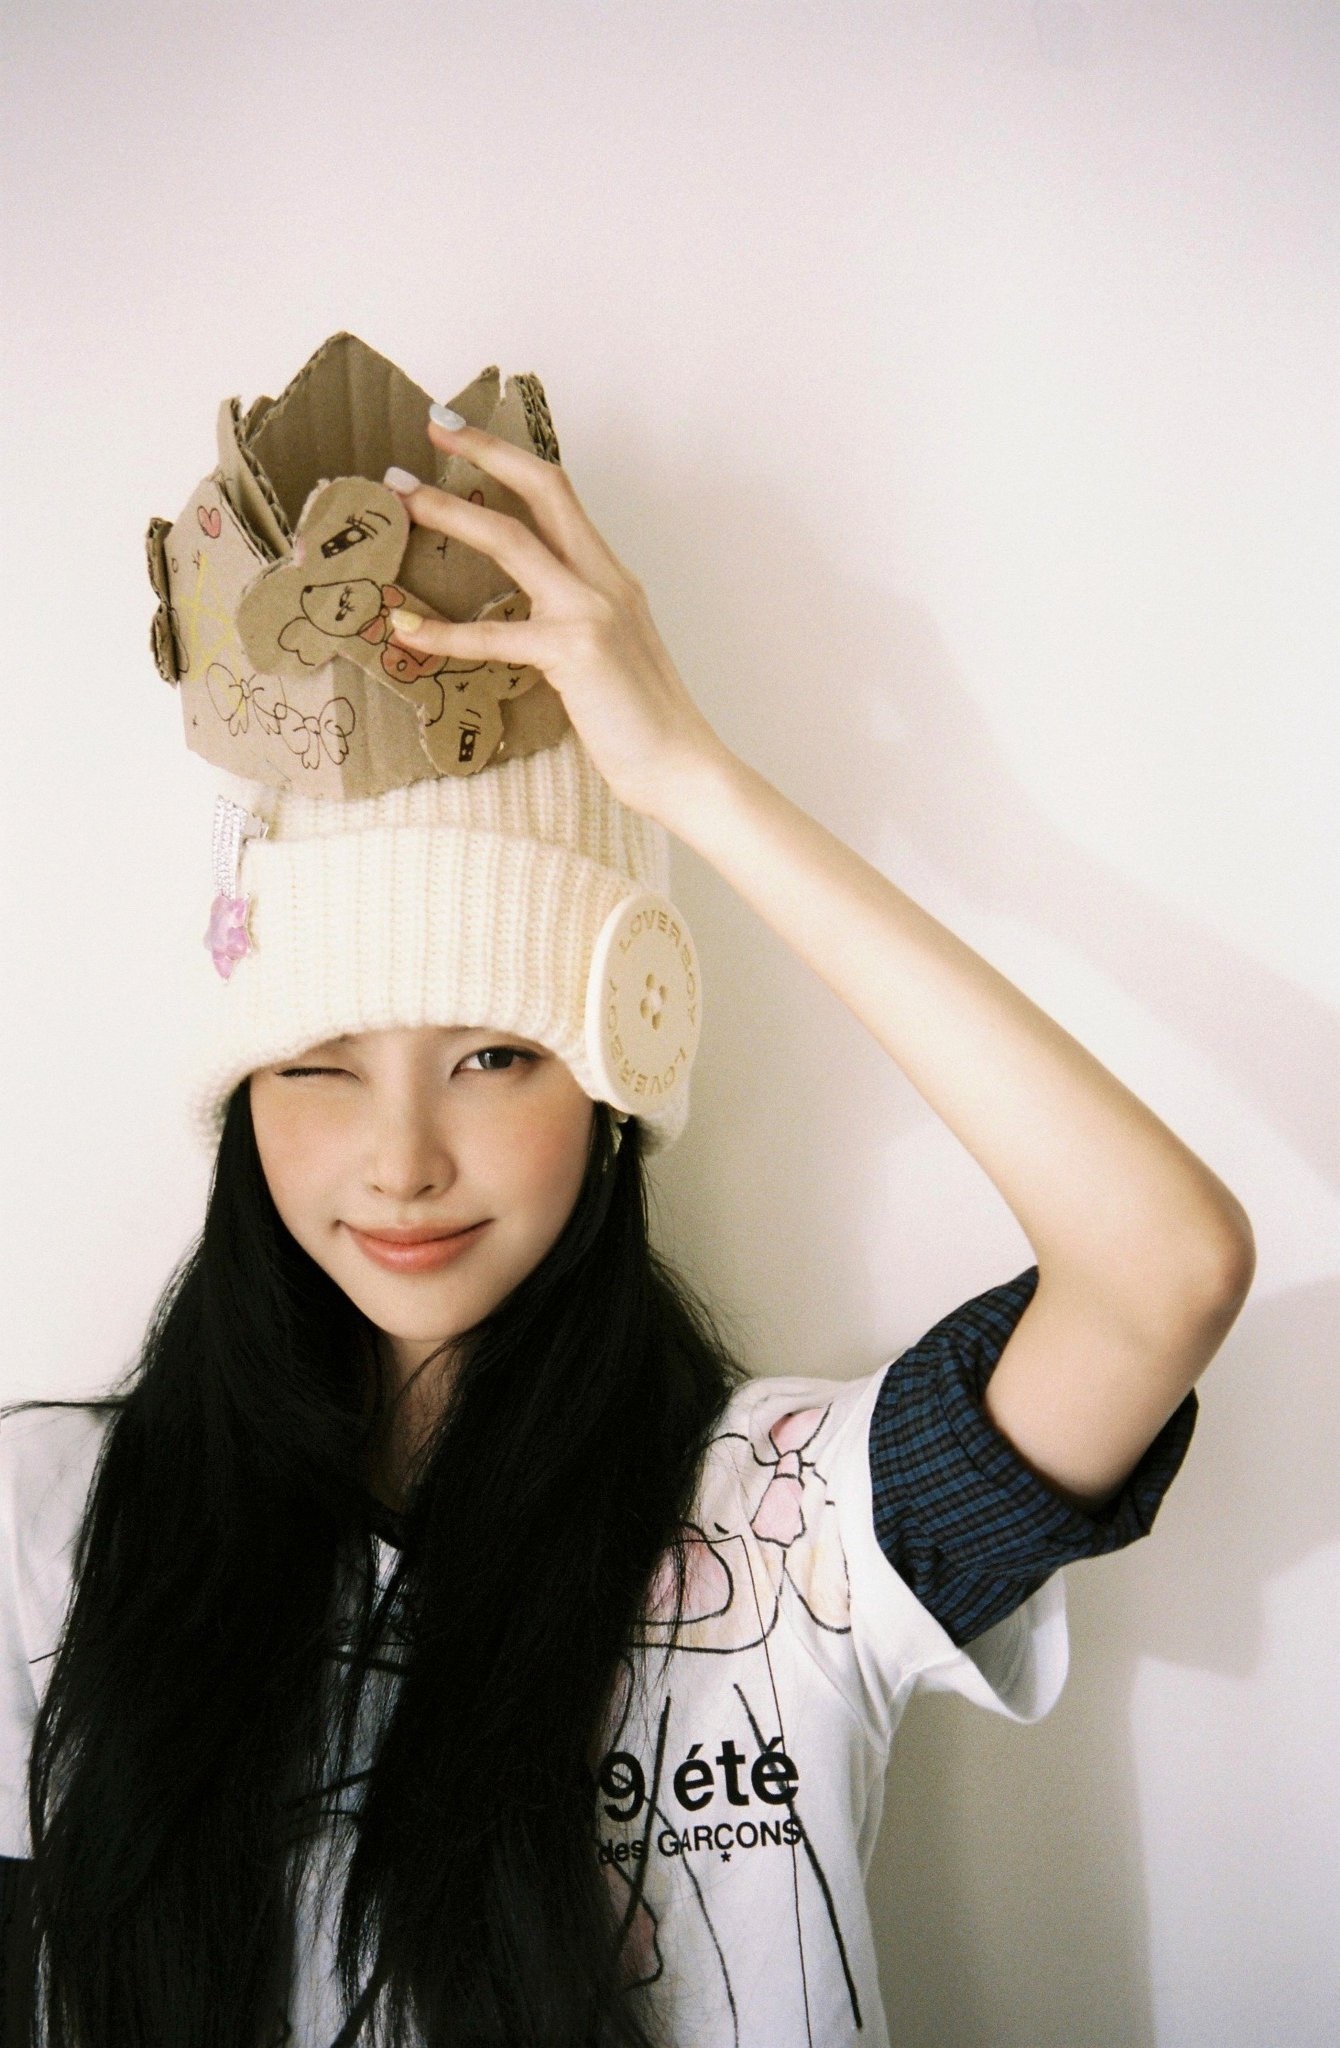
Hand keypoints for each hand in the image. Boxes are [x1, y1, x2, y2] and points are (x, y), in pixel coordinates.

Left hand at [382, 414, 729, 823]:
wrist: (681, 768)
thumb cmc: (641, 724)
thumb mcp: (608, 655)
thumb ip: (569, 623)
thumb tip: (521, 617)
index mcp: (611, 577)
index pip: (560, 494)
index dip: (509, 456)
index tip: (460, 435)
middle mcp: (604, 581)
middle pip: (543, 489)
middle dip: (484, 451)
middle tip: (431, 429)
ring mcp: (591, 611)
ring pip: (512, 540)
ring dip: (452, 513)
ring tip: (402, 502)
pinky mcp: (573, 652)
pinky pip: (493, 635)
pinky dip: (441, 632)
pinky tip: (403, 628)